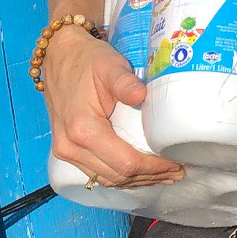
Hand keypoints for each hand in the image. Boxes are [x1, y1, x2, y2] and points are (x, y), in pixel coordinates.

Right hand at [42, 24, 182, 187]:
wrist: (59, 56)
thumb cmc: (87, 60)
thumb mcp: (109, 65)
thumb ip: (124, 82)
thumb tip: (142, 95)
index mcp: (83, 128)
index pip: (125, 163)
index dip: (153, 168)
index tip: (176, 164)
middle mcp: (70, 146)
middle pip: (118, 176)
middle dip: (149, 176)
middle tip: (177, 172)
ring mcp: (65, 151)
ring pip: (106, 179)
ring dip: (137, 180)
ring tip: (164, 175)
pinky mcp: (66, 150)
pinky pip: (96, 172)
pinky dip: (120, 176)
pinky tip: (140, 173)